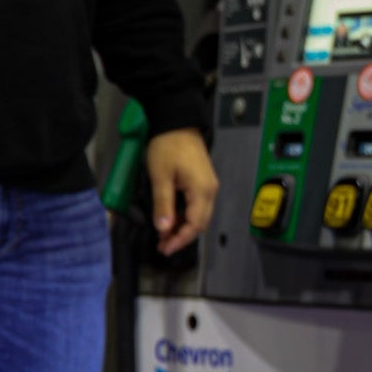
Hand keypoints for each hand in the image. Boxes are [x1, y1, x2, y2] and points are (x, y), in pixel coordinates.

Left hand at [146, 128, 218, 256]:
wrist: (177, 122)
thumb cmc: (168, 146)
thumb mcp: (161, 177)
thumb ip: (163, 205)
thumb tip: (164, 229)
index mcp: (202, 191)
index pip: (195, 225)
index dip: (180, 240)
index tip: (165, 248)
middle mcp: (210, 191)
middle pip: (200, 223)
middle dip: (182, 237)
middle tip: (162, 246)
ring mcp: (208, 186)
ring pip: (199, 216)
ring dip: (182, 227)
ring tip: (164, 235)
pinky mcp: (202, 182)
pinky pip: (197, 206)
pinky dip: (185, 216)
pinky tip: (171, 219)